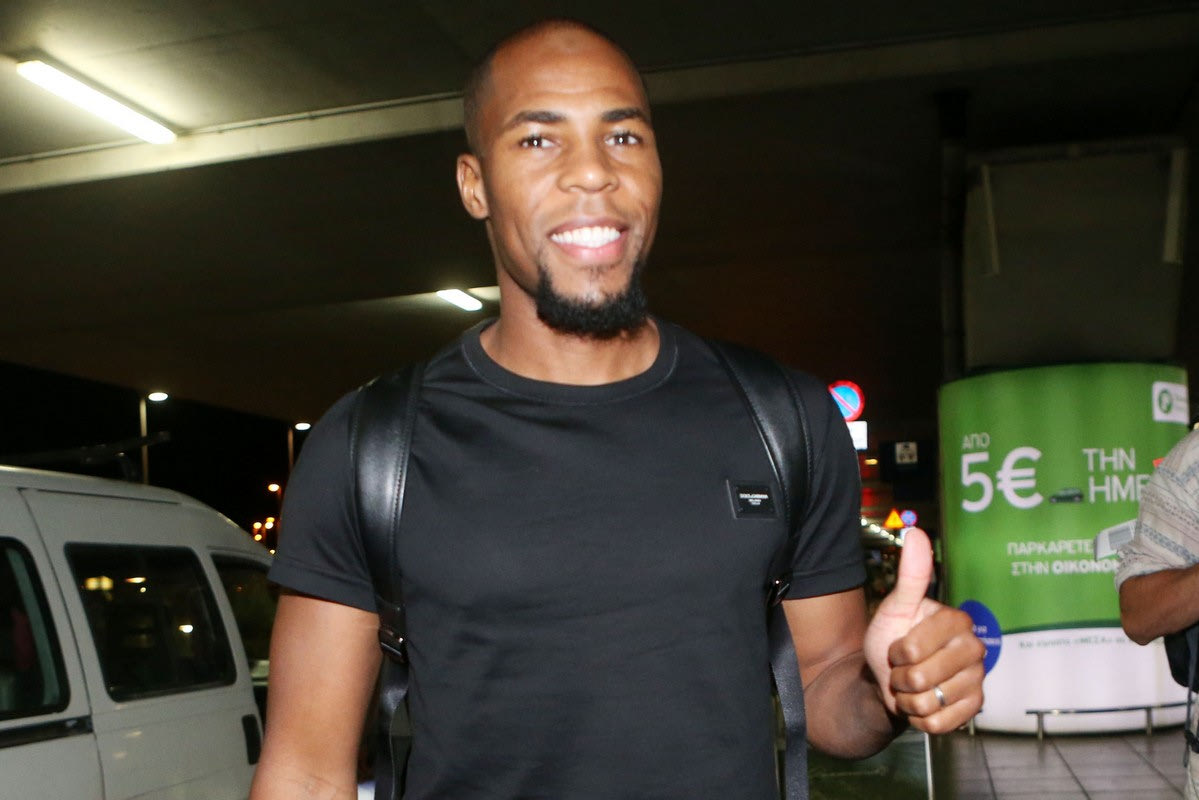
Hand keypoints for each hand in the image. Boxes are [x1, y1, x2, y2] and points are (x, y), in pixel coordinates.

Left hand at [863, 527, 984, 733]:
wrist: (890, 678)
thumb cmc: (892, 638)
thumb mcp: (895, 607)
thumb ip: (910, 575)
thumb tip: (915, 532)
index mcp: (957, 621)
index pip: (913, 648)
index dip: (896, 652)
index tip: (899, 644)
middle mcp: (974, 648)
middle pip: (922, 678)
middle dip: (900, 677)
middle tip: (904, 668)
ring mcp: (977, 680)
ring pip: (928, 702)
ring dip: (907, 698)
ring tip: (911, 685)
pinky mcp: (974, 708)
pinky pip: (938, 723)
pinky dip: (919, 718)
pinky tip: (922, 703)